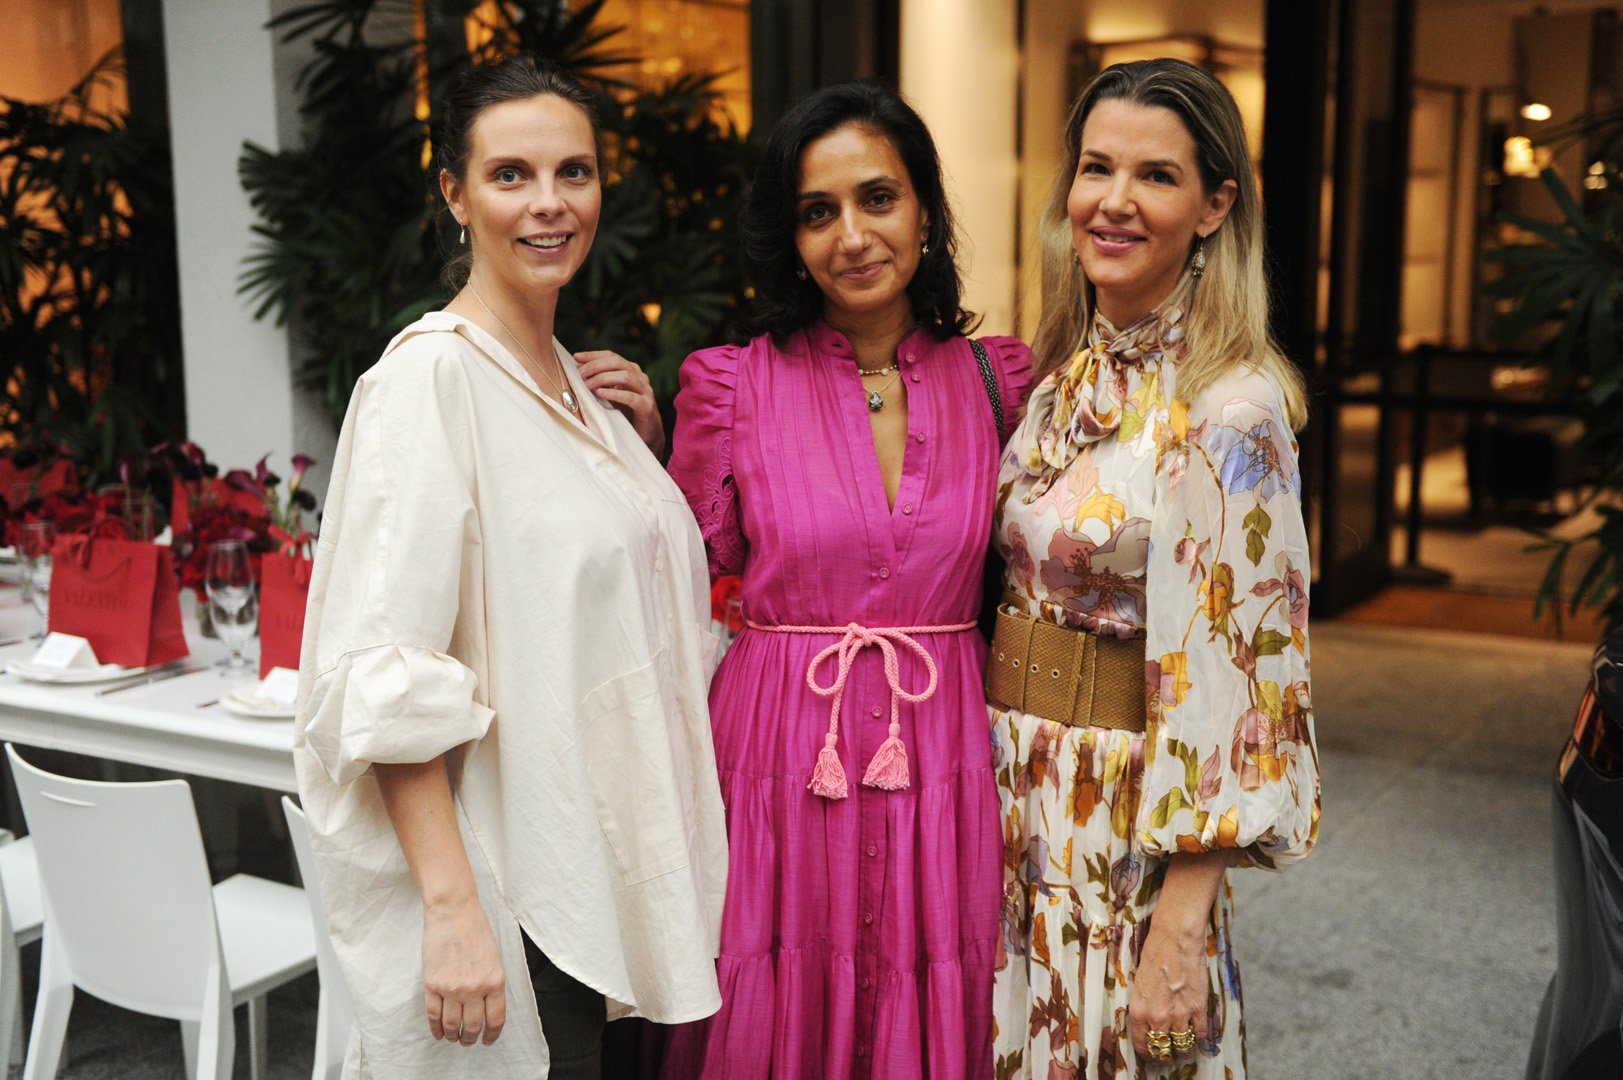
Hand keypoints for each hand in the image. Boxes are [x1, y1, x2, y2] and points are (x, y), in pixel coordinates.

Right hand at [421, 898, 506, 1046]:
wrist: (453, 911)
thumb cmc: (476, 929)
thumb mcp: (495, 958)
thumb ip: (492, 983)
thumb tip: (488, 1007)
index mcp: (495, 981)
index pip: (495, 1019)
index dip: (492, 1034)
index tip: (488, 1040)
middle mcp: (474, 988)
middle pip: (473, 1026)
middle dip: (470, 1038)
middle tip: (468, 1040)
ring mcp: (452, 988)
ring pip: (452, 1025)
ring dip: (453, 1036)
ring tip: (454, 1037)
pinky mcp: (432, 984)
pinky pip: (433, 1015)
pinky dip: (435, 1028)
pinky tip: (438, 1032)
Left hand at [575, 349, 663, 454]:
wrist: (647, 434)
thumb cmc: (625, 413)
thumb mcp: (610, 394)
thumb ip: (598, 381)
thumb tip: (577, 366)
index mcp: (631, 371)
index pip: (611, 356)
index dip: (593, 355)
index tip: (576, 357)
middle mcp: (640, 377)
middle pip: (617, 362)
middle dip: (596, 366)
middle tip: (580, 373)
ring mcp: (645, 390)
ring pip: (625, 376)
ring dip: (603, 378)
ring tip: (587, 385)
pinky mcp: (647, 406)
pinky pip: (630, 397)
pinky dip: (614, 394)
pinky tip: (600, 394)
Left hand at [1129, 921, 1209, 1062]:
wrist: (1174, 937)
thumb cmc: (1154, 953)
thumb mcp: (1139, 982)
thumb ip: (1144, 1005)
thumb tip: (1148, 1021)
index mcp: (1139, 1010)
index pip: (1141, 1044)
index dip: (1147, 1053)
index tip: (1151, 1054)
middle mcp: (1158, 1016)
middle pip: (1162, 1050)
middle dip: (1164, 1054)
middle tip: (1168, 1053)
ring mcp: (1180, 1014)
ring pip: (1183, 1047)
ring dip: (1183, 1049)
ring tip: (1183, 1048)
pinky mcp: (1199, 1008)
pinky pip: (1200, 1034)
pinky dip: (1199, 1037)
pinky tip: (1197, 1034)